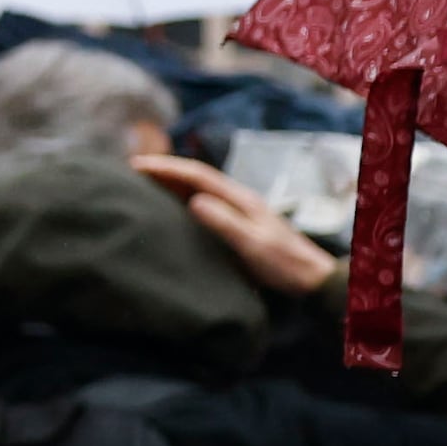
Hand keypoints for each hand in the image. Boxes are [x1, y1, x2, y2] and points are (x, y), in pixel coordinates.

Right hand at [134, 152, 340, 296]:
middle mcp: (238, 198)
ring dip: (172, 182)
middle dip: (165, 170)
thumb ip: (225, 222)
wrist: (313, 278)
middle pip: (196, 177)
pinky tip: (172, 206)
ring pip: (200, 188)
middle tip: (133, 171)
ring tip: (144, 184)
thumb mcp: (253, 244)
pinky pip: (205, 202)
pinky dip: (182, 198)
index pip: (197, 175)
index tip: (138, 167)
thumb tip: (193, 201)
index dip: (167, 168)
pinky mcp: (239, 223)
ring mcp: (239, 210)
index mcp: (240, 198)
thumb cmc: (284, 264)